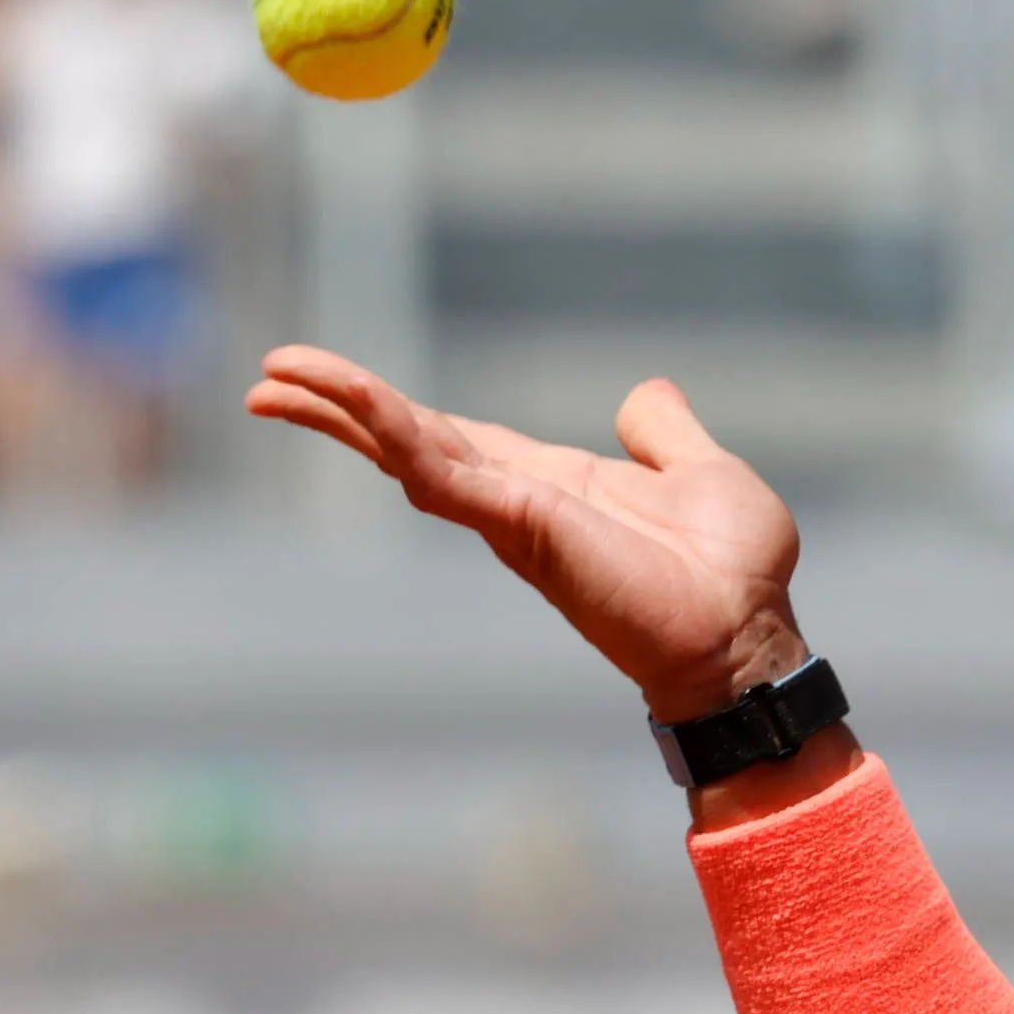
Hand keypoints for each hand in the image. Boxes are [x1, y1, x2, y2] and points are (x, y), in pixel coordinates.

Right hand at [245, 346, 810, 724]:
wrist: (746, 636)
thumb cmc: (733, 573)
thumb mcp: (703, 473)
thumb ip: (666, 433)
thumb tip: (644, 393)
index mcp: (549, 482)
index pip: (451, 436)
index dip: (391, 409)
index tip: (329, 381)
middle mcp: (515, 500)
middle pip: (406, 442)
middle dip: (337, 407)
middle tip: (266, 376)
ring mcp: (511, 514)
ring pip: (408, 451)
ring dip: (343, 411)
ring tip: (273, 381)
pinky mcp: (522, 525)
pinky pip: (447, 471)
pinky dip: (399, 435)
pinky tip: (356, 403)